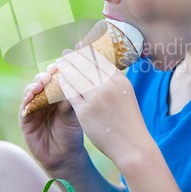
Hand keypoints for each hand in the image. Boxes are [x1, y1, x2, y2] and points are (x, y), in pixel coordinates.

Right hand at [19, 63, 85, 174]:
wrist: (65, 156)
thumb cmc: (72, 133)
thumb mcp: (73, 115)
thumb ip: (70, 101)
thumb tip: (71, 83)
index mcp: (58, 94)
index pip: (55, 78)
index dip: (56, 72)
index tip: (59, 66)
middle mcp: (44, 98)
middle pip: (41, 82)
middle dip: (44, 77)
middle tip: (49, 74)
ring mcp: (34, 108)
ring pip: (31, 92)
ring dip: (34, 87)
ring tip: (40, 85)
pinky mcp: (26, 120)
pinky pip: (24, 108)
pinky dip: (26, 101)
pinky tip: (31, 97)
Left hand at [56, 46, 149, 166]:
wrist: (132, 145)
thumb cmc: (129, 121)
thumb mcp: (125, 95)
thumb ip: (114, 81)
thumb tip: (104, 68)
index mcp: (119, 81)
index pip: (100, 60)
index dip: (87, 52)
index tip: (79, 46)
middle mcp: (108, 86)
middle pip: (86, 65)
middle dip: (73, 57)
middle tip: (65, 53)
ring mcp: (96, 98)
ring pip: (76, 77)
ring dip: (66, 68)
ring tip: (59, 64)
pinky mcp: (85, 111)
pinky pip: (70, 93)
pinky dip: (64, 84)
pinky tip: (59, 81)